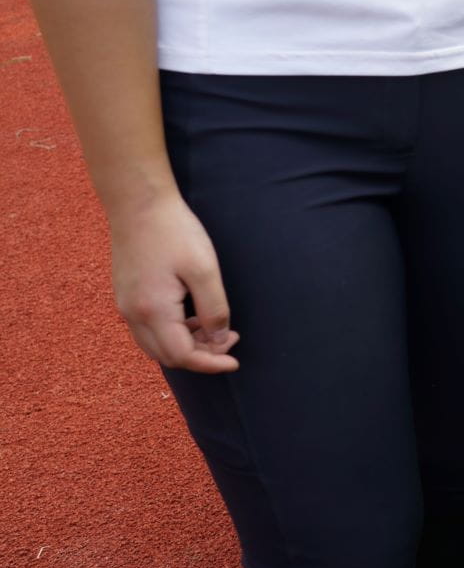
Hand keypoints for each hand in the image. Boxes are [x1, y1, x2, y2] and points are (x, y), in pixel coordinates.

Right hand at [108, 190, 238, 373]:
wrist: (139, 204)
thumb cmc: (175, 232)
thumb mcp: (205, 270)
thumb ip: (214, 309)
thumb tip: (219, 339)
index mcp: (152, 311)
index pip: (182, 356)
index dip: (211, 364)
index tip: (235, 362)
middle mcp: (132, 314)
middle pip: (167, 356)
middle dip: (201, 356)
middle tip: (230, 339)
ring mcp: (125, 306)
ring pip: (155, 346)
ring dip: (186, 346)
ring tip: (215, 329)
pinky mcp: (126, 295)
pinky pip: (147, 330)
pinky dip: (172, 333)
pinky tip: (194, 317)